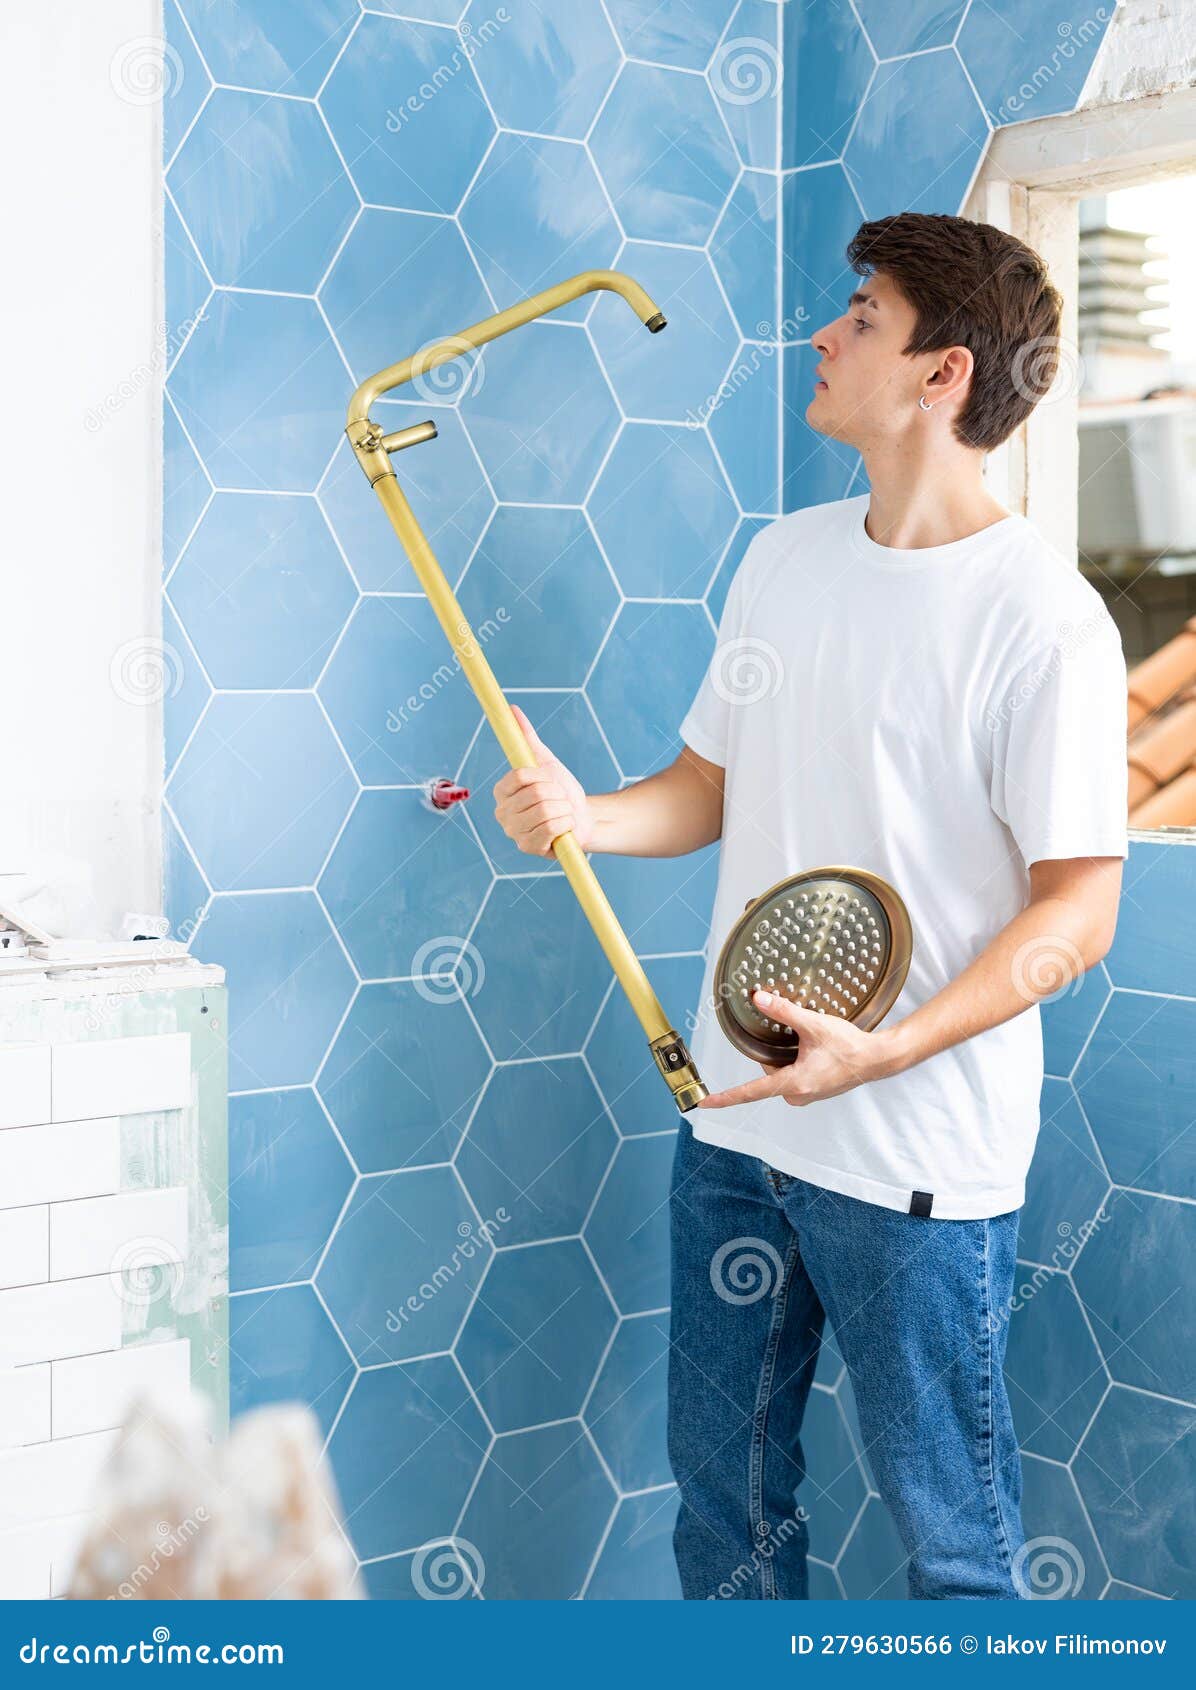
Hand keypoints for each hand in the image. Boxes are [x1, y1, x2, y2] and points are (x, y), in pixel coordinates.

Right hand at [493, 705, 595, 855]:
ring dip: (564, 809)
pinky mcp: (529, 849)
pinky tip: (565, 827)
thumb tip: (512, 709)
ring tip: (563, 813)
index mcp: (502, 792)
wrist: (585, 818)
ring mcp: (514, 834)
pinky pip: (552, 829)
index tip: (550, 780)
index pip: (519, 776)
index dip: (542, 776)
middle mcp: (502, 814)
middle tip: (560, 799)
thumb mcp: (546, 762)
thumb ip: (526, 738)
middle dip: (558, 794)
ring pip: (545, 812)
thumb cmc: (562, 790)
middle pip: (535, 794)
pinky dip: (566, 824)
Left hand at [698, 989, 900, 1108]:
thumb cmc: (850, 1046)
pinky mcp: (814, 1091)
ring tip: (815, 1047)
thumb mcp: (812, 1025)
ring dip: (789, 1057)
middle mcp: (797, 1095)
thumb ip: (783, 1012)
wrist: (877, 1059)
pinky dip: (798, 1062)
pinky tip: (818, 1053)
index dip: (725, 1098)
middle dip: (775, 1052)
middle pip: (768, 1072)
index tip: (706, 1103)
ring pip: (781, 1073)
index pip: (750, 1092)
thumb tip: (759, 999)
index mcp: (793, 1084)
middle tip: (800, 1039)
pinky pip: (794, 1075)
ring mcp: (806, 1096)